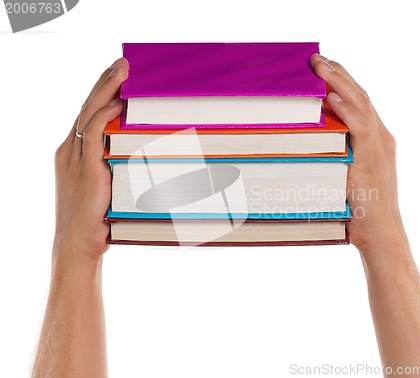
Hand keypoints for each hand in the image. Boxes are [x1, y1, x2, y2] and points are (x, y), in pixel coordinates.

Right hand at [53, 58, 128, 262]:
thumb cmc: (95, 217)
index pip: (87, 113)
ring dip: (106, 90)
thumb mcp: (105, 184)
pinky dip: (105, 116)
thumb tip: (140, 153)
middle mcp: (70, 149)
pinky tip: (119, 103)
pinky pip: (93, 133)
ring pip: (89, 113)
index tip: (117, 76)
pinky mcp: (83, 167)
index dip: (101, 92)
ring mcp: (74, 157)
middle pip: (87, 106)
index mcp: (73, 152)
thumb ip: (115, 164)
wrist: (78, 242)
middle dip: (104, 82)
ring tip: (122, 71)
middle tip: (122, 64)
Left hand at [311, 54, 407, 254]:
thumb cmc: (361, 207)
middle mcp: (381, 137)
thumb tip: (309, 144)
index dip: (343, 82)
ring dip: (340, 84)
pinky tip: (331, 98)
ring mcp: (379, 147)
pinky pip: (360, 129)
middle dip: (339, 75)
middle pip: (360, 96)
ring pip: (361, 106)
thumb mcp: (347, 173)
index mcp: (376, 138)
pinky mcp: (372, 160)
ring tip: (320, 67)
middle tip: (318, 59)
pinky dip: (347, 112)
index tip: (324, 67)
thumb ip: (336, 153)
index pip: (359, 101)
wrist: (381, 233)